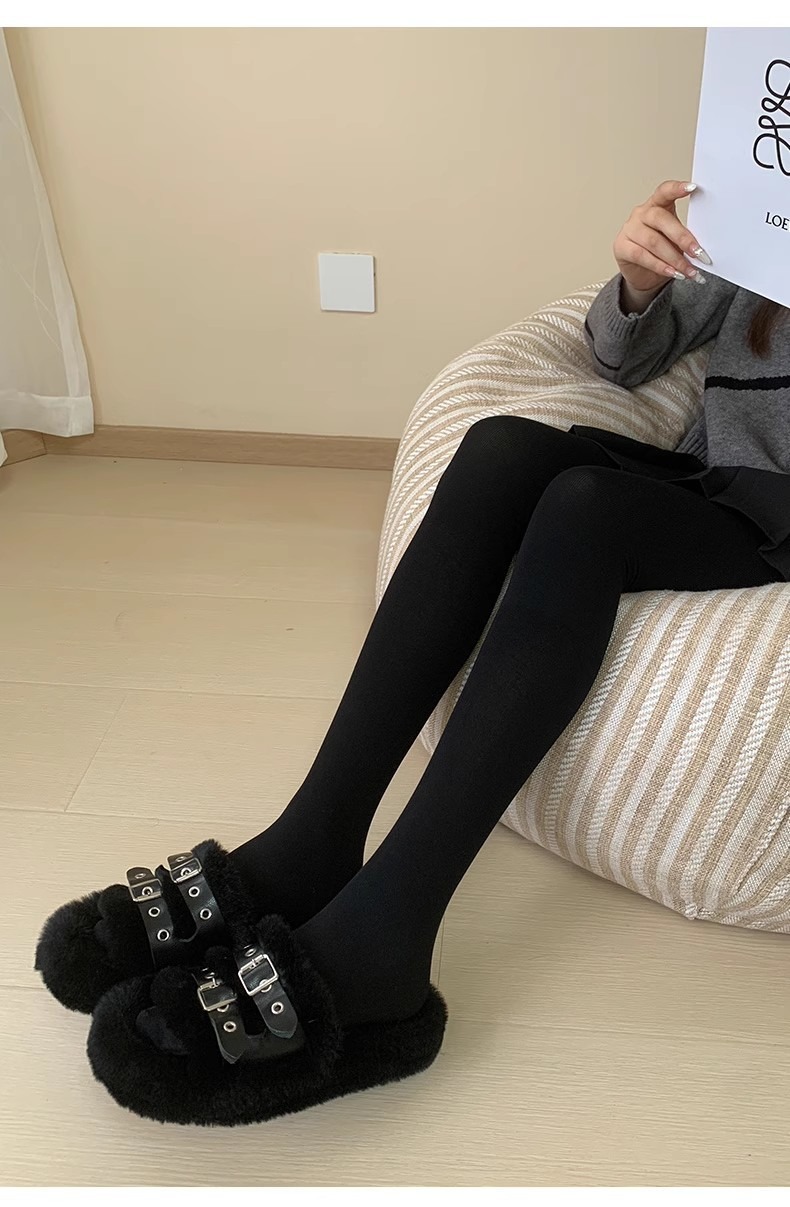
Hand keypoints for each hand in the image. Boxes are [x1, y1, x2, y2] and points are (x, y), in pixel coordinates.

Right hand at [613, 180, 711, 294]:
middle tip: (698, 252)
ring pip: (653, 241)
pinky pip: (642, 256)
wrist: (644, 275)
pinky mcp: (621, 247)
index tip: (693, 188)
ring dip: (674, 258)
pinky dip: (660, 266)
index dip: (676, 189)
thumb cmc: (662, 253)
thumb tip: (703, 248)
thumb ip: (686, 238)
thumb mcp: (676, 241)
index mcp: (657, 205)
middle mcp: (641, 214)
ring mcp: (629, 229)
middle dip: (682, 237)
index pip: (665, 191)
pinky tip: (672, 272)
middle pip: (661, 219)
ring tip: (688, 270)